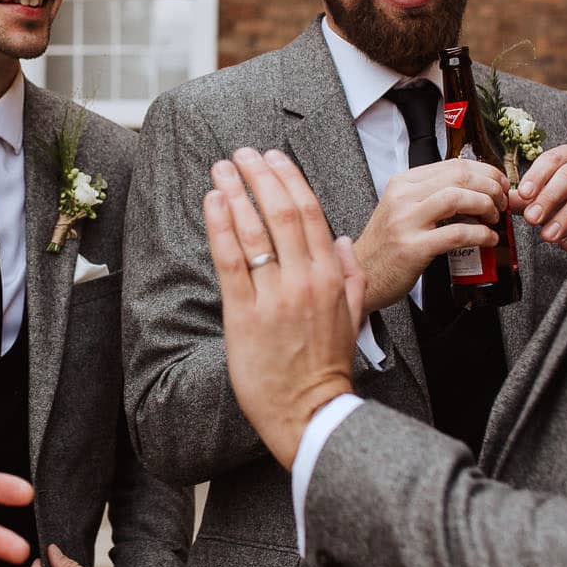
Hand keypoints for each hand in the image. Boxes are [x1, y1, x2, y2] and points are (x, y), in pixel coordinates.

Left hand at [205, 149, 361, 468]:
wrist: (311, 413)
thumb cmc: (328, 367)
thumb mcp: (352, 317)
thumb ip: (351, 275)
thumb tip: (344, 242)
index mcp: (331, 276)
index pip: (311, 213)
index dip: (289, 179)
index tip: (273, 157)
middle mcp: (304, 280)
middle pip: (281, 212)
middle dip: (260, 176)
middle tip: (242, 153)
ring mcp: (274, 297)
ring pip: (255, 231)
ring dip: (236, 192)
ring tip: (221, 168)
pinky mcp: (245, 316)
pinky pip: (231, 262)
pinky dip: (221, 227)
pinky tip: (213, 201)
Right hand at [352, 160, 505, 310]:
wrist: (361, 274)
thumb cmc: (387, 245)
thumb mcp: (403, 210)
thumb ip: (433, 196)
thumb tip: (476, 189)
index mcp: (402, 183)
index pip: (453, 164)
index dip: (485, 172)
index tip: (500, 184)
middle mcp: (402, 198)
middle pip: (459, 176)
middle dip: (490, 187)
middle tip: (502, 201)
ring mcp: (406, 222)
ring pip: (458, 198)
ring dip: (486, 206)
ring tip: (494, 218)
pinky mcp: (413, 247)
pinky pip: (457, 233)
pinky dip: (481, 234)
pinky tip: (488, 239)